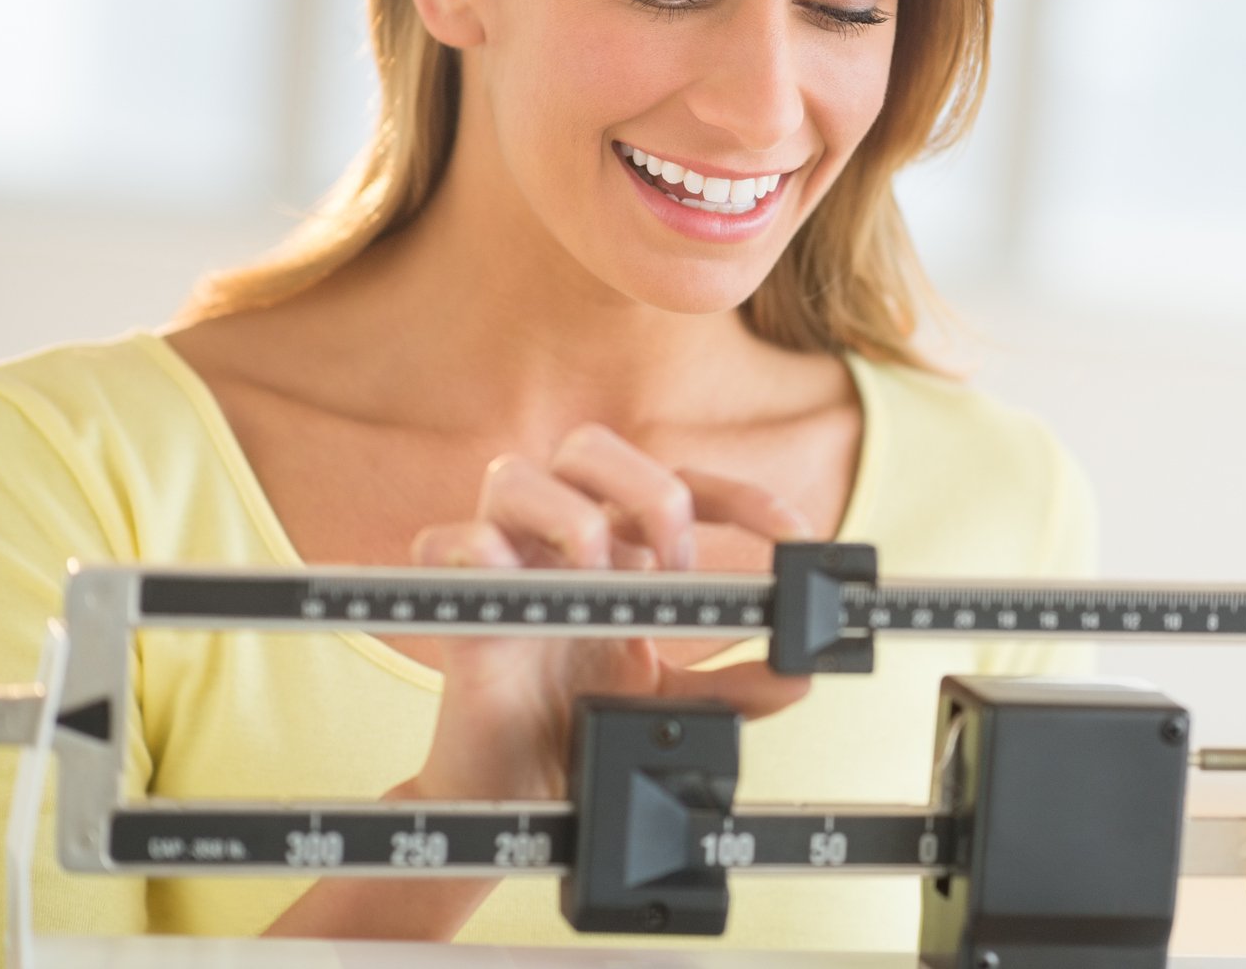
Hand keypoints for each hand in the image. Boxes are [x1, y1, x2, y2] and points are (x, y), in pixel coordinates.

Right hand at [402, 423, 814, 802]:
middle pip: (590, 446)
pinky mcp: (453, 609)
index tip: (795, 536)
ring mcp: (503, 569)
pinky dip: (481, 550)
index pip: (680, 484)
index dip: (742, 497)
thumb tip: (799, 672)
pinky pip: (446, 540)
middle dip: (648, 491)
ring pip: (514, 475)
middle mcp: (557, 543)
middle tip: (675, 567)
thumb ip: (739, 687)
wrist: (518, 800)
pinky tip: (521, 594)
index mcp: (616, 551)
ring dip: (571, 521)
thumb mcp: (674, 704)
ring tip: (598, 588)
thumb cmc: (579, 731)